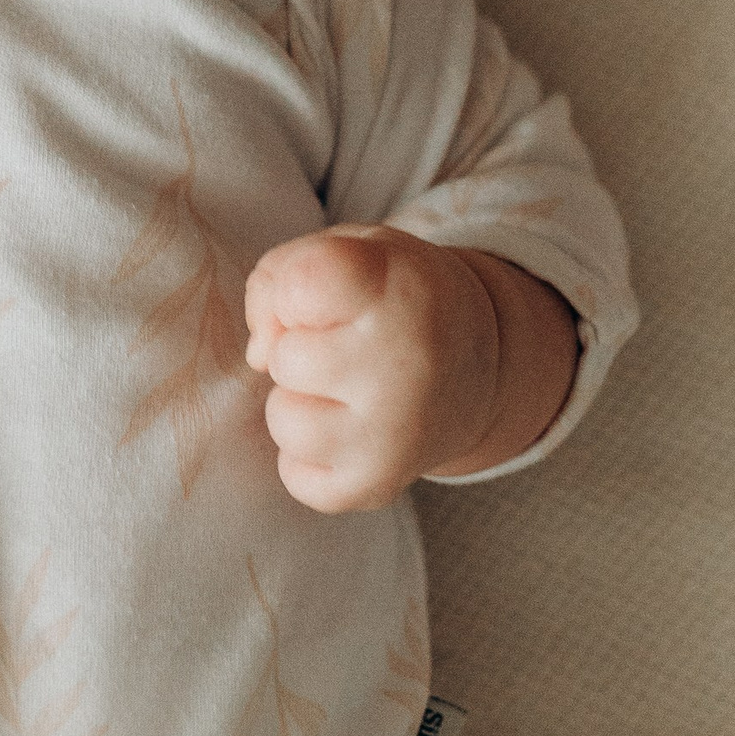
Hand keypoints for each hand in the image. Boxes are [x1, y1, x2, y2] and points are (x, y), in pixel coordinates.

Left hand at [244, 229, 564, 510]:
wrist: (477, 367)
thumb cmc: (392, 298)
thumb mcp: (352, 251)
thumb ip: (283, 275)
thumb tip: (257, 353)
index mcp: (399, 292)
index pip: (300, 286)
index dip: (292, 290)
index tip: (329, 295)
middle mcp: (403, 365)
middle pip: (284, 358)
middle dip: (296, 347)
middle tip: (342, 344)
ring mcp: (393, 433)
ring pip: (284, 420)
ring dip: (297, 402)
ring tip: (340, 389)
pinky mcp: (380, 484)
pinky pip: (295, 477)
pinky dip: (306, 457)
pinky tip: (345, 429)